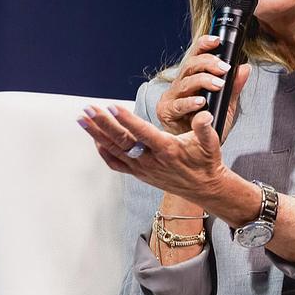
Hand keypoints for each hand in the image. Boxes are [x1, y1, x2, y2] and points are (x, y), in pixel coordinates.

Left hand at [78, 101, 230, 201]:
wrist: (204, 188)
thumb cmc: (206, 162)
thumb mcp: (211, 144)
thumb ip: (205, 128)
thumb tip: (204, 115)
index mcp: (167, 150)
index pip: (142, 133)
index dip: (127, 120)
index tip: (113, 107)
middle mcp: (151, 160)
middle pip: (122, 141)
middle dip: (103, 124)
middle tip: (89, 109)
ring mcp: (142, 168)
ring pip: (115, 151)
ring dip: (97, 134)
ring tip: (83, 119)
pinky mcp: (139, 173)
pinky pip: (116, 164)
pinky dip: (103, 152)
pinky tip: (95, 139)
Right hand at [157, 34, 250, 140]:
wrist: (199, 150)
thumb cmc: (208, 125)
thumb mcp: (226, 104)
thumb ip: (234, 87)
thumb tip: (245, 68)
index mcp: (192, 78)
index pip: (195, 55)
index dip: (204, 44)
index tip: (217, 41)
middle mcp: (180, 85)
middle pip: (190, 65)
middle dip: (208, 63)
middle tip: (224, 68)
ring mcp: (171, 98)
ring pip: (185, 82)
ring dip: (203, 81)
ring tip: (218, 84)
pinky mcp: (166, 112)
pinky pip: (178, 104)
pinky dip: (190, 102)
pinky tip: (201, 102)